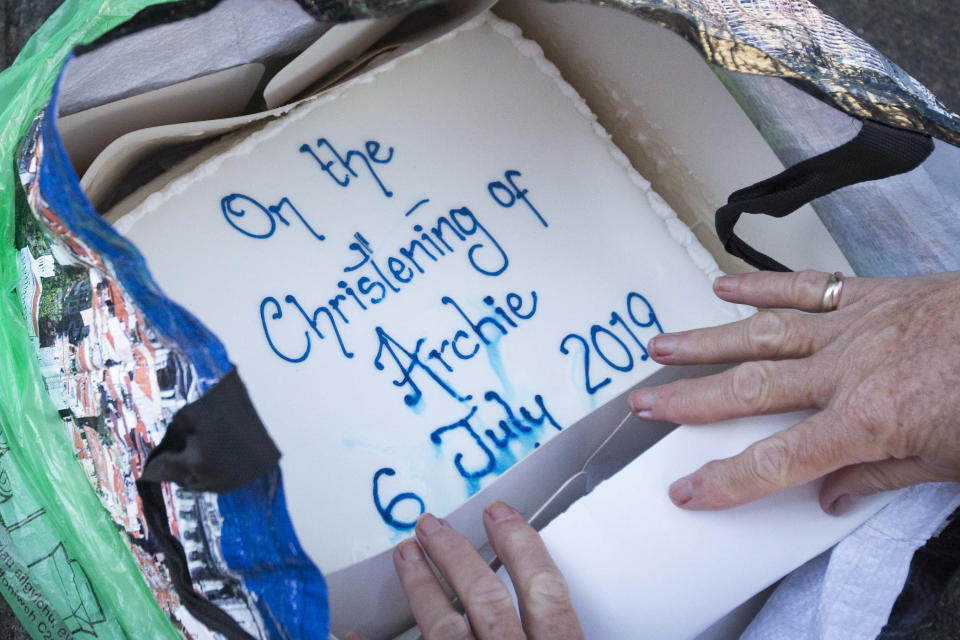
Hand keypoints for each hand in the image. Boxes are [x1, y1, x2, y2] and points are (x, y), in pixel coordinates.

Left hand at [355, 501, 582, 639]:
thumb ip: (562, 632)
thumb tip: (560, 610)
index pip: (545, 593)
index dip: (522, 547)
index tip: (501, 514)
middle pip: (485, 600)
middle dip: (456, 555)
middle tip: (430, 524)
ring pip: (444, 629)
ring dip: (420, 587)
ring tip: (404, 555)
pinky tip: (354, 633)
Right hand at [627, 270, 959, 514]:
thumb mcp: (950, 461)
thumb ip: (880, 478)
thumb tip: (828, 497)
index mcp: (865, 422)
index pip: (776, 461)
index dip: (725, 481)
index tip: (686, 490)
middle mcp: (843, 372)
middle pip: (748, 390)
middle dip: (689, 402)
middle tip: (643, 405)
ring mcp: (850, 327)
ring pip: (760, 335)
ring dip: (705, 342)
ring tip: (659, 347)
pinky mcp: (866, 296)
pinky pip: (802, 289)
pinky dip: (760, 287)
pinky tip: (721, 288)